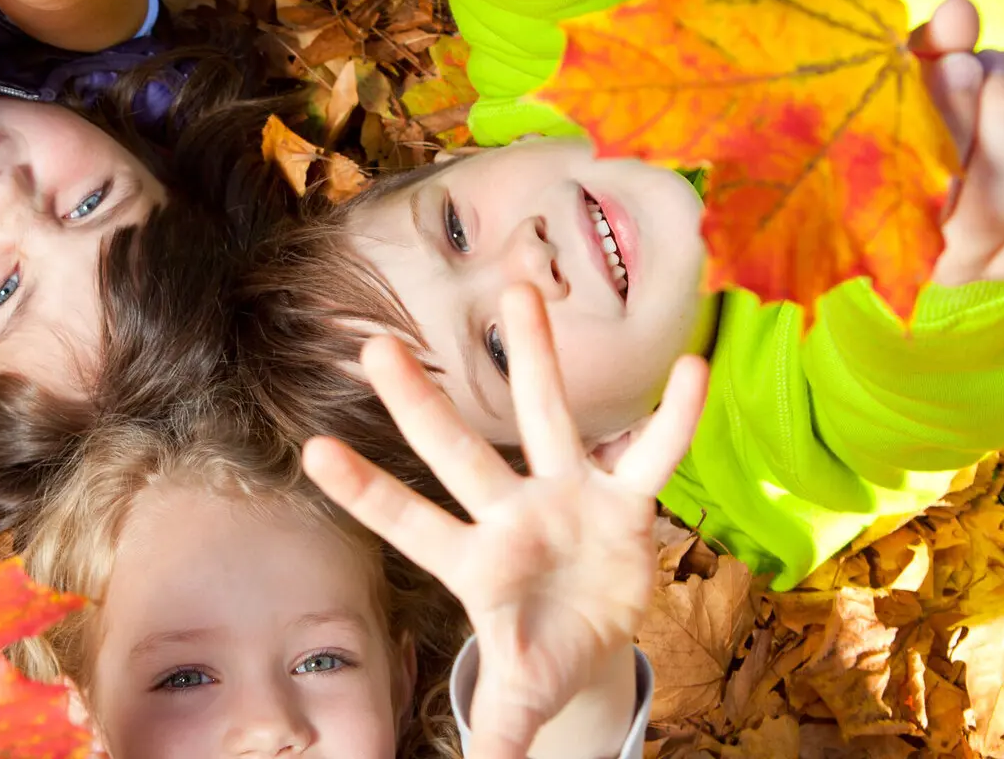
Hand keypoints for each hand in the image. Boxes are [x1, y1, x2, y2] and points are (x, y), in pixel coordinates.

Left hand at [305, 284, 708, 758]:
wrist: (597, 637)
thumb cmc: (540, 656)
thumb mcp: (518, 699)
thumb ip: (497, 733)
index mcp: (474, 563)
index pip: (408, 523)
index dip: (366, 492)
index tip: (310, 450)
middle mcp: (511, 514)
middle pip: (458, 454)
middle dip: (416, 406)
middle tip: (371, 346)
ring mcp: (567, 497)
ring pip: (544, 417)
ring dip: (534, 358)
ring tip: (519, 288)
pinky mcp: (625, 502)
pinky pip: (652, 455)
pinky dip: (673, 419)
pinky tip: (693, 368)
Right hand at [916, 0, 1003, 302]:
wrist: (944, 160)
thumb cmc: (918, 116)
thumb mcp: (910, 84)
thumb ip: (931, 52)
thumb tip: (961, 13)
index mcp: (906, 232)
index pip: (935, 201)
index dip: (953, 125)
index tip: (957, 63)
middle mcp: (964, 262)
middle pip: (999, 208)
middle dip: (1003, 121)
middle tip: (990, 66)